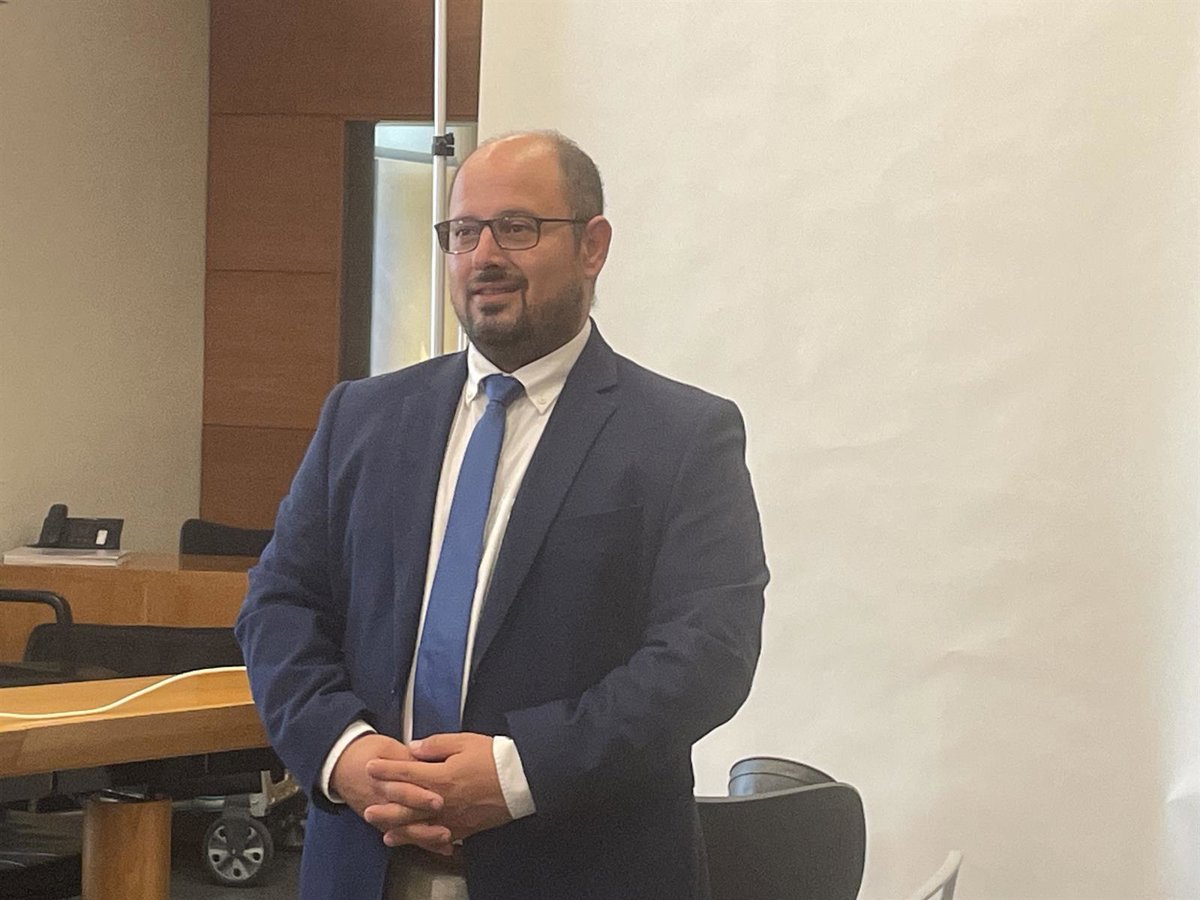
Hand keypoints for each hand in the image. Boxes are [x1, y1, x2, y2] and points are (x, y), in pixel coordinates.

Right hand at [330, 733, 445, 840]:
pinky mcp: (383, 823)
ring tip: (445, 840)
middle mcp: (381, 801)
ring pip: (404, 830)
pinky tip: (440, 846)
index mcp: (382, 779)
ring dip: (425, 837)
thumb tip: (431, 762)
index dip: (421, 797)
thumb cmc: (367, 754)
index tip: (439, 801)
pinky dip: (422, 841)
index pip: (403, 790)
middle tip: (445, 829)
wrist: (341, 765)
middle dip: (425, 823)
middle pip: (404, 815)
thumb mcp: (388, 748)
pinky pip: (403, 835)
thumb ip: (409, 758)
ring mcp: (381, 815)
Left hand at [364, 732, 512, 849]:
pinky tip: (418, 842)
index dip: (386, 769)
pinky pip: (440, 837)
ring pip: (419, 827)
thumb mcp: (464, 742)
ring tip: (384, 833)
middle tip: (367, 808)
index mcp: (440, 776)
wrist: (521, 780)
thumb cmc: (494, 758)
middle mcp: (441, 801)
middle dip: (385, 806)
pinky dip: (425, 841)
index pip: (406, 773)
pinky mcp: (464, 828)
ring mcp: (452, 818)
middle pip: (406, 806)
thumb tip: (415, 748)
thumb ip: (436, 744)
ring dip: (400, 830)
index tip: (370, 767)